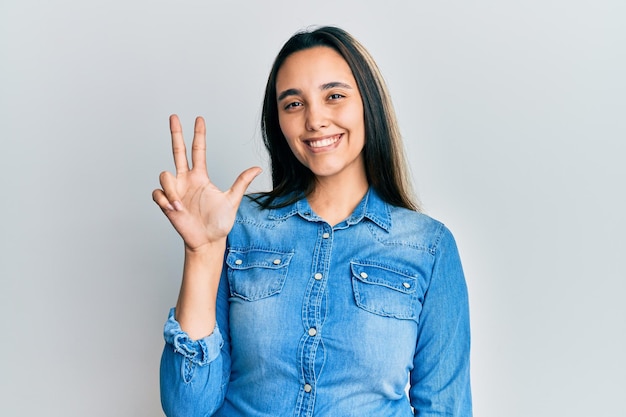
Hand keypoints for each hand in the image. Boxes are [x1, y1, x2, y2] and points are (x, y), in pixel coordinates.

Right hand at [152, 115, 261, 250]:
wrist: (208, 241)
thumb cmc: (220, 223)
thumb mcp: (232, 200)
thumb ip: (241, 182)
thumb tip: (257, 168)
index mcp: (200, 177)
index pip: (197, 150)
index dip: (198, 135)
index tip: (199, 119)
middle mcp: (186, 179)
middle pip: (178, 151)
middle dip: (175, 133)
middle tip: (174, 116)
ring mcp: (175, 190)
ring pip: (165, 175)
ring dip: (171, 189)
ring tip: (181, 206)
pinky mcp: (166, 203)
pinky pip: (158, 193)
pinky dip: (165, 200)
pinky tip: (175, 210)